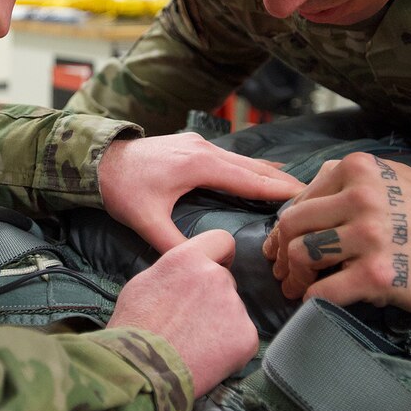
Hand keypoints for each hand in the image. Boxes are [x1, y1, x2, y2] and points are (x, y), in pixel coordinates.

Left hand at [99, 132, 303, 252]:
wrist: (95, 159)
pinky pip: (230, 156)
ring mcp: (198, 144)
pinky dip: (249, 166)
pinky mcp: (190, 145)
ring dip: (267, 171)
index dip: (277, 190)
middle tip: (314, 192)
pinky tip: (260, 169)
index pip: (248, 180)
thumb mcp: (145, 220)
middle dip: (282, 180)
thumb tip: (199, 265)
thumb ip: (173, 244)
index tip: (305, 197)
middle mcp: (204, 150)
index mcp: (199, 165)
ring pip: (242, 159)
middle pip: (252, 167)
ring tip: (296, 183)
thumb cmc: (120, 189)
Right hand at [107, 230, 256, 394]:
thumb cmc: (132, 329)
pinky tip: (206, 359)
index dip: (220, 256)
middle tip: (191, 322)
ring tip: (193, 345)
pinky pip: (242, 338)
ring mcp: (234, 306)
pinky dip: (229, 349)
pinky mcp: (246, 336)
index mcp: (187, 258)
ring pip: (233, 311)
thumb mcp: (142, 284)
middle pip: (225, 281)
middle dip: (213, 298)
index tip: (217, 267)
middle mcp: (215, 276)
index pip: (222, 240)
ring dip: (219, 325)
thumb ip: (171, 272)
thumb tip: (183, 274)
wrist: (140, 371)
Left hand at [261, 153, 410, 313]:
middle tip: (287, 270)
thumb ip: (349, 182)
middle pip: (293, 225)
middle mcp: (361, 197)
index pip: (300, 198)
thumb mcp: (392, 178)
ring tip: (300, 286)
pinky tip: (316, 300)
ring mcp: (369, 236)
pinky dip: (312, 298)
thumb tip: (301, 201)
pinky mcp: (376, 274)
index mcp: (359, 169)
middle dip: (283, 251)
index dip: (287, 227)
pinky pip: (323, 289)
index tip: (286, 245)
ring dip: (296, 275)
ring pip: (302, 254)